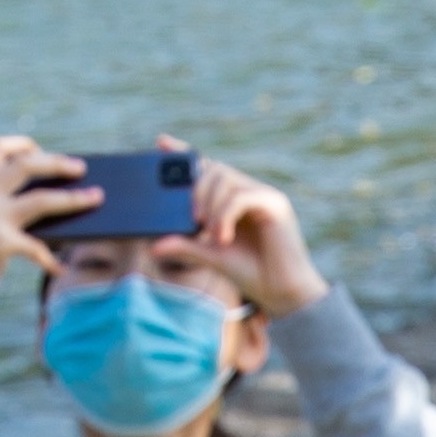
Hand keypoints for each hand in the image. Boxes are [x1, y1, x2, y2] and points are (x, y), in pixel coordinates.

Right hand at [0, 135, 95, 307]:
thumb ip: (3, 201)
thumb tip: (55, 193)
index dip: (24, 145)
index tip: (43, 151)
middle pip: (27, 165)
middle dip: (59, 164)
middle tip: (81, 168)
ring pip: (42, 200)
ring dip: (73, 199)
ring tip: (96, 198)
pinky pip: (37, 246)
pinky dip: (51, 259)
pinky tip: (60, 269)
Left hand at [173, 145, 330, 318]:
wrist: (282, 293)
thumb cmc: (250, 273)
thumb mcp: (210, 256)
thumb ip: (185, 246)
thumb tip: (153, 246)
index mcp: (232, 198)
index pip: (206, 167)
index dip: (184, 152)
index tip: (161, 142)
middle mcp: (248, 191)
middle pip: (214, 169)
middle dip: (197, 190)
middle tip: (193, 220)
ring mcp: (263, 195)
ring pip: (226, 179)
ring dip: (211, 206)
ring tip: (210, 235)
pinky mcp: (275, 204)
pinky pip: (241, 196)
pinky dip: (226, 214)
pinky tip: (222, 237)